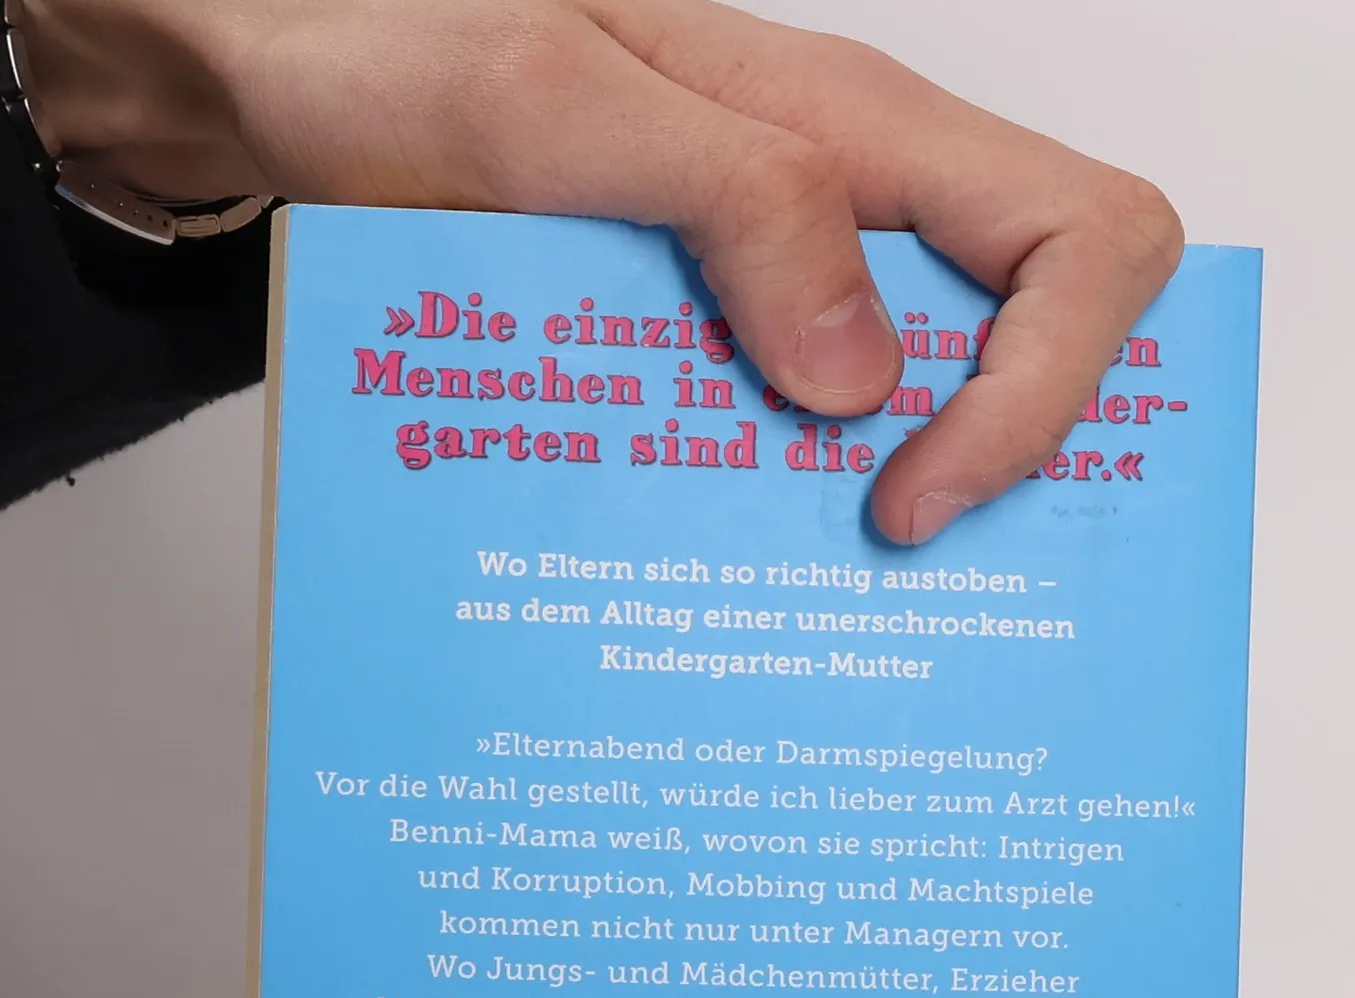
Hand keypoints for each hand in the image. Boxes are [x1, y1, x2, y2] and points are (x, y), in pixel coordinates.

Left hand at [16, 0, 1182, 543]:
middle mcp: (847, 199)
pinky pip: (813, 424)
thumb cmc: (386, 47)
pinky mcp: (716, 334)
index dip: (1048, 385)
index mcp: (849, 124)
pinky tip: (747, 552)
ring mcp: (784, 274)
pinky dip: (805, 496)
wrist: (274, 81)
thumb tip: (862, 378)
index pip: (1081, 238)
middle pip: (1042, 323)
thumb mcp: (549, 104)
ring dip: (907, 494)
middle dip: (1011, 452)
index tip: (915, 496)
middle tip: (891, 549)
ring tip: (829, 586)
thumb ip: (730, 201)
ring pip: (933, 393)